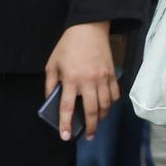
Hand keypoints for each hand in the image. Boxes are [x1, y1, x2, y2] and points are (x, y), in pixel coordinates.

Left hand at [44, 21, 116, 140]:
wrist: (89, 28)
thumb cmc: (68, 46)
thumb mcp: (52, 63)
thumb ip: (50, 83)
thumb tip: (51, 100)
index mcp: (71, 79)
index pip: (67, 107)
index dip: (65, 124)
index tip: (65, 136)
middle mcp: (88, 81)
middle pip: (91, 110)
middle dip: (90, 126)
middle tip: (89, 136)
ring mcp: (102, 78)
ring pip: (105, 104)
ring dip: (102, 117)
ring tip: (97, 123)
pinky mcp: (112, 74)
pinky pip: (114, 93)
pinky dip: (112, 103)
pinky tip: (107, 106)